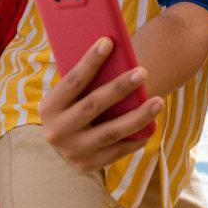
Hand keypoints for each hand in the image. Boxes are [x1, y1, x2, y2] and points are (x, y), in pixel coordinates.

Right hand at [39, 37, 164, 172]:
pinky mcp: (89, 165)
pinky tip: (151, 125)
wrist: (63, 145)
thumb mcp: (69, 95)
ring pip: (111, 131)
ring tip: (159, 101)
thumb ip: (85, 79)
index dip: (90, 61)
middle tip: (143, 71)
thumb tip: (112, 47)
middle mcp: (57, 131)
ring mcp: (72, 151)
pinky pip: (117, 150)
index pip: (72, 81)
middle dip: (120, 87)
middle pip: (94, 105)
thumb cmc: (74, 106)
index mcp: (49, 107)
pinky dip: (135, 137)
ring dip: (138, 116)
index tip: (108, 42)